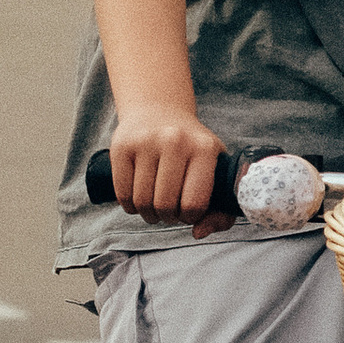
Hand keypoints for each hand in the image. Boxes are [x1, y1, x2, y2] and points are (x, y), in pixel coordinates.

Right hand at [109, 105, 226, 226]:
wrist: (159, 109)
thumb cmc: (191, 149)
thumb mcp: (215, 170)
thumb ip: (221, 210)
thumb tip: (198, 233)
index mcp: (204, 148)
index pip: (194, 203)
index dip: (190, 217)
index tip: (189, 210)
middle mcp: (175, 141)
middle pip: (165, 205)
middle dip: (168, 217)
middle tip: (170, 210)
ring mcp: (145, 142)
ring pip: (142, 202)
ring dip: (148, 214)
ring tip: (156, 206)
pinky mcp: (122, 147)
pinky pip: (123, 195)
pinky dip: (130, 206)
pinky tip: (139, 198)